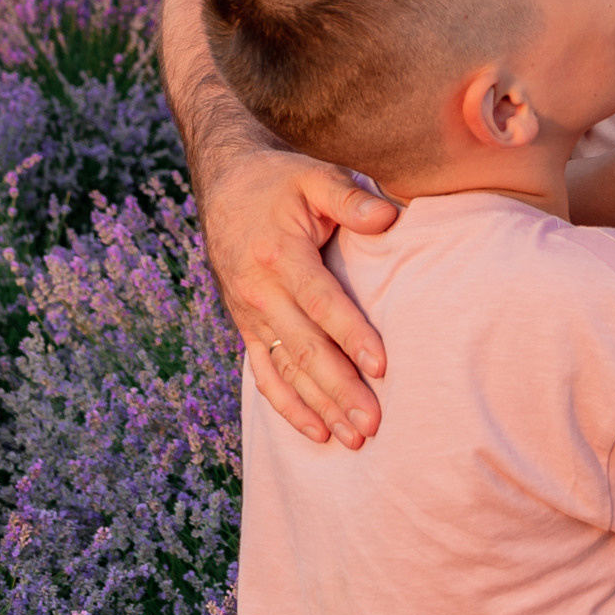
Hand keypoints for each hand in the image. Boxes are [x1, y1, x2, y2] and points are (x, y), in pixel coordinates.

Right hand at [201, 127, 400, 448]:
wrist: (225, 183)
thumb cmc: (280, 181)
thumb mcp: (314, 176)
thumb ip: (351, 198)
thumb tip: (390, 216)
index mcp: (279, 254)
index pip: (321, 302)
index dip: (351, 335)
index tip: (382, 366)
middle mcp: (259, 291)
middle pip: (304, 348)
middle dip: (339, 389)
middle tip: (373, 423)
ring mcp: (250, 314)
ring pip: (286, 370)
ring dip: (319, 407)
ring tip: (353, 439)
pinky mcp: (246, 328)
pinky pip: (265, 374)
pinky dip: (288, 406)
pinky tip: (317, 431)